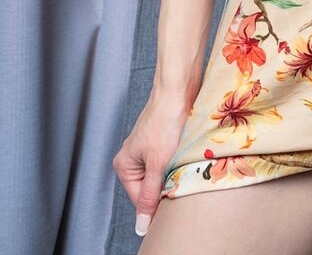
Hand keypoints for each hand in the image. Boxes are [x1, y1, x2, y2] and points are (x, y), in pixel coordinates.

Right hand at [112, 91, 191, 236]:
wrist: (178, 90)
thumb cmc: (166, 121)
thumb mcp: (157, 164)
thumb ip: (150, 195)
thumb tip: (141, 225)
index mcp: (124, 166)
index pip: (141, 200)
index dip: (159, 201)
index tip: (175, 194)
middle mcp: (132, 158)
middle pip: (151, 188)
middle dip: (166, 185)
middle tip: (180, 174)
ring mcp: (146, 149)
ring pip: (161, 174)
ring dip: (173, 172)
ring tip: (182, 160)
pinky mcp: (161, 141)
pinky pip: (168, 161)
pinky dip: (177, 161)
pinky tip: (184, 154)